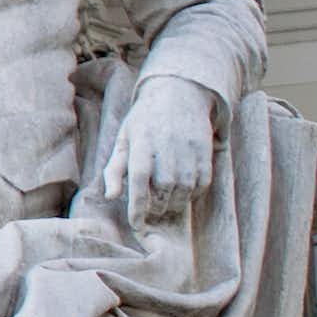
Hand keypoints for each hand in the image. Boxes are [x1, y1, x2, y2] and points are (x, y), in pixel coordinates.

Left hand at [99, 74, 216, 226]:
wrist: (178, 93)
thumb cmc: (144, 122)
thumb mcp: (124, 139)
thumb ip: (115, 168)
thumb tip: (110, 197)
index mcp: (141, 140)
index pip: (138, 177)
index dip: (137, 204)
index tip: (135, 223)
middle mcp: (166, 143)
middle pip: (164, 186)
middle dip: (157, 206)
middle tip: (152, 212)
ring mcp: (189, 146)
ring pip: (185, 187)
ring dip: (175, 203)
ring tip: (166, 205)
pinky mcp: (206, 149)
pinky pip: (203, 182)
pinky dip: (193, 194)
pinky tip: (183, 194)